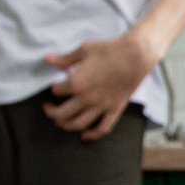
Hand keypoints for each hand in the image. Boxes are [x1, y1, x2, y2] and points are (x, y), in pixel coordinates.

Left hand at [42, 34, 156, 138]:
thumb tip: (48, 59)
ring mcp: (101, 106)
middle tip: (48, 108)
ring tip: (61, 121)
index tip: (56, 85)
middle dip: (51, 112)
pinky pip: (102, 128)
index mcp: (76, 82)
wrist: (136, 55)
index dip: (54, 87)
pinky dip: (92, 135)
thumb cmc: (110, 49)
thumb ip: (64, 58)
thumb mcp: (84, 50)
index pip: (56, 91)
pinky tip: (84, 135)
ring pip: (78, 124)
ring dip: (66, 125)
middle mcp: (86, 98)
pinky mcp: (114, 109)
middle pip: (61, 113)